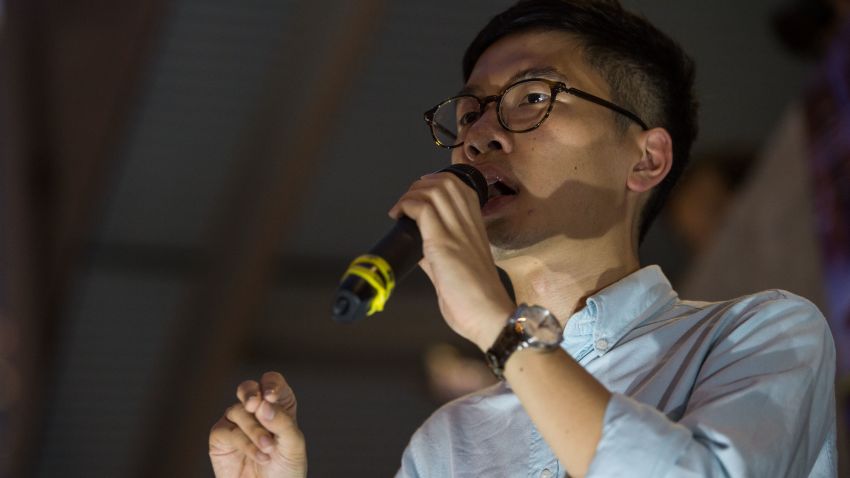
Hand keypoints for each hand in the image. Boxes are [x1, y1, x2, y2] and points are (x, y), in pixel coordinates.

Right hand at [209, 371, 306, 477]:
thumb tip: (264, 405)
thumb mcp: (293, 445)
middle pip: (248, 388)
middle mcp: (255, 411)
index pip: (272, 382)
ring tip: (268, 448)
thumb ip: (283, 422)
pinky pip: (229, 432)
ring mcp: (236, 422)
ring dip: (255, 430)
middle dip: (251, 393)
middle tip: (255, 405)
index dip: (271, 384)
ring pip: (239, 412)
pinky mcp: (221, 437)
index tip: (271, 397)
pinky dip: (246, 444)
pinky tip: (260, 456)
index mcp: (278, 406)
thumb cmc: (285, 469)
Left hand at [389, 172, 514, 350]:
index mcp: (475, 225)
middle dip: (419, 186)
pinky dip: (406, 206)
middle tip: (405, 204)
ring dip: (410, 195)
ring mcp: (457, 230)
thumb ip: (437, 256)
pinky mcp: (443, 242)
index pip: (457, 186)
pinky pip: (423, 208)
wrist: (488, 315)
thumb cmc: (476, 298)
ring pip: (434, 189)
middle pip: (445, 181)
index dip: (433, 184)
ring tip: (400, 211)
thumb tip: (418, 249)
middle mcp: (469, 222)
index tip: (417, 197)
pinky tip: (398, 218)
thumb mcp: (454, 269)